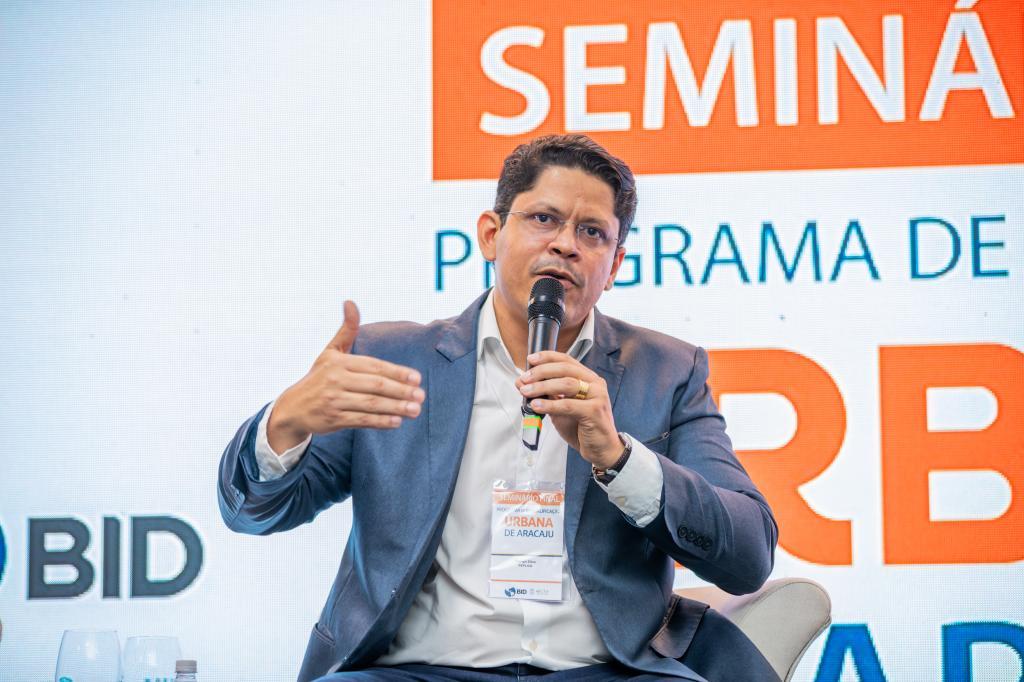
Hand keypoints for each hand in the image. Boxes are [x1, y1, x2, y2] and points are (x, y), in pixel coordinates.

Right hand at [267, 301, 424, 452]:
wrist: (293, 407)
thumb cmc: (318, 377)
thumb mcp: (330, 352)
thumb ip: (346, 330)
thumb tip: (350, 302)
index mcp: (339, 362)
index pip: (374, 366)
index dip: (397, 372)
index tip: (417, 378)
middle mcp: (335, 380)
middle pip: (375, 385)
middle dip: (401, 391)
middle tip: (422, 395)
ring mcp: (334, 401)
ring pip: (371, 404)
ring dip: (396, 407)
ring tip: (415, 409)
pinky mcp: (333, 419)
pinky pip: (361, 420)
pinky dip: (380, 421)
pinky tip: (397, 422)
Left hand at [514, 351, 622, 467]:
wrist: (601, 449)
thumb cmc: (582, 428)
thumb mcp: (560, 408)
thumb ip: (545, 395)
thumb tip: (522, 383)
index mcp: (588, 378)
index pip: (567, 360)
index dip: (547, 357)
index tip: (531, 359)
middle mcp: (595, 384)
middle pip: (565, 369)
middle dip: (542, 372)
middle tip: (525, 378)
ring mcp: (597, 396)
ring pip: (567, 384)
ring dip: (543, 386)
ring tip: (526, 391)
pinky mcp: (595, 411)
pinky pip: (568, 405)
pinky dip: (550, 405)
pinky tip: (537, 406)